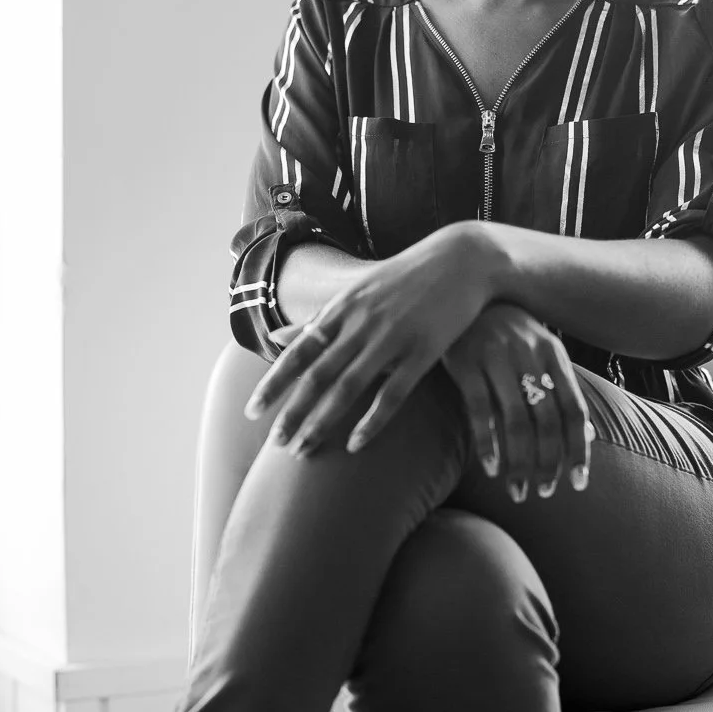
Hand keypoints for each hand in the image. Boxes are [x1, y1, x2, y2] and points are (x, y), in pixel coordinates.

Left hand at [243, 223, 494, 452]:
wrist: (461, 260)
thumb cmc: (404, 279)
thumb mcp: (356, 292)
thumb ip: (317, 320)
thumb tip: (276, 339)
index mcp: (342, 310)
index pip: (298, 353)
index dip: (273, 384)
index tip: (251, 412)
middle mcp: (360, 324)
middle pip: (318, 376)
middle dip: (293, 411)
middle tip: (275, 444)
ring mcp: (392, 338)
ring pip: (348, 388)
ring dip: (323, 422)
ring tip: (304, 451)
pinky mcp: (423, 351)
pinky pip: (393, 393)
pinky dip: (372, 421)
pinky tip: (355, 445)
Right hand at [440, 304, 593, 501]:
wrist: (459, 289)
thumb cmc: (503, 331)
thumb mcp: (537, 351)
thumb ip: (560, 389)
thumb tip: (586, 435)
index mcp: (553, 353)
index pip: (574, 410)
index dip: (578, 449)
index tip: (577, 483)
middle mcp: (529, 354)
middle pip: (547, 421)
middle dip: (548, 463)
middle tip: (544, 492)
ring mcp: (496, 357)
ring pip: (516, 422)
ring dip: (519, 463)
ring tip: (518, 490)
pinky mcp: (465, 363)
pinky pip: (480, 411)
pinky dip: (488, 444)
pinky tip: (492, 469)